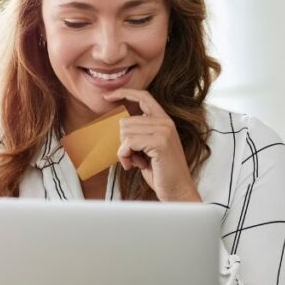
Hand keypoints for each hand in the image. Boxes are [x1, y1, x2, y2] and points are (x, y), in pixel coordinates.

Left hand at [101, 88, 201, 202]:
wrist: (177, 191)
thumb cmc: (162, 173)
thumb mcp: (149, 149)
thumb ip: (140, 134)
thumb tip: (120, 125)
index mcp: (164, 121)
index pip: (143, 97)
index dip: (124, 93)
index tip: (107, 97)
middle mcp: (166, 123)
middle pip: (126, 121)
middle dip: (123, 142)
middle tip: (134, 158)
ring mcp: (164, 131)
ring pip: (125, 131)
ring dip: (124, 151)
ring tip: (137, 162)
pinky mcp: (159, 143)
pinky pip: (128, 143)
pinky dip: (125, 156)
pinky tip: (135, 165)